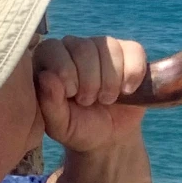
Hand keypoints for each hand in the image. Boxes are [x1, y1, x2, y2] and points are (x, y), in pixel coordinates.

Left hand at [33, 35, 147, 152]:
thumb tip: (47, 77)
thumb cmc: (78, 128)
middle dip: (90, 82)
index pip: (53, 50)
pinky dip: (133, 73)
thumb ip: (49, 105)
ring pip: (108, 48)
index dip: (66, 74)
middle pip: (83, 48)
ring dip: (111, 81)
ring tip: (107, 99)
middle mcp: (72, 47)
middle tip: (89, 101)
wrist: (109, 136)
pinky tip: (127, 91)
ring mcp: (101, 46)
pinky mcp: (127, 52)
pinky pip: (134, 50)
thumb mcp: (60, 125)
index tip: (72, 97)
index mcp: (48, 60)